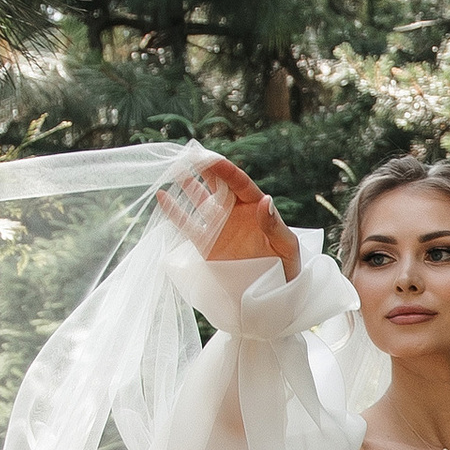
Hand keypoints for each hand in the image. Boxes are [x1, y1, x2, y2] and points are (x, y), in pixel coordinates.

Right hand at [159, 155, 298, 274]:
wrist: (270, 295)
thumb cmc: (287, 268)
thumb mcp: (286, 246)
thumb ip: (274, 225)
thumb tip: (265, 201)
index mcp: (255, 207)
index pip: (239, 183)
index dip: (226, 170)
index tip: (212, 159)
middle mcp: (234, 211)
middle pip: (217, 184)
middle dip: (204, 168)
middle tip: (191, 154)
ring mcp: (218, 225)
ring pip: (199, 199)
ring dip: (187, 184)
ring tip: (174, 167)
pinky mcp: (205, 242)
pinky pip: (187, 223)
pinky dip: (174, 211)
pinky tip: (162, 196)